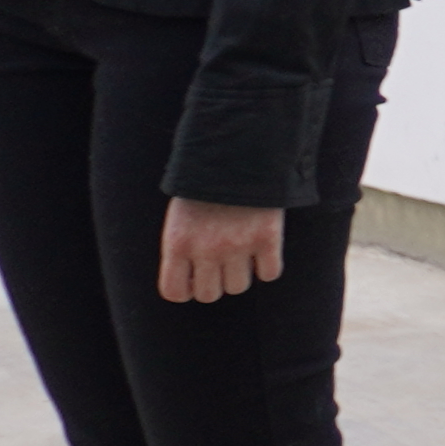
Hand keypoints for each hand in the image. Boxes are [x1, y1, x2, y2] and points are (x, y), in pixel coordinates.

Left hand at [156, 198, 287, 306]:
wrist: (240, 151)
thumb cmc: (206, 185)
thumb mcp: (181, 216)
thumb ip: (184, 249)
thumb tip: (195, 285)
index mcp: (177, 242)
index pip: (174, 292)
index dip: (186, 288)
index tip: (195, 277)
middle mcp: (206, 249)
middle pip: (209, 295)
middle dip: (215, 282)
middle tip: (221, 263)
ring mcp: (238, 245)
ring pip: (239, 286)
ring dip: (241, 274)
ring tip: (242, 251)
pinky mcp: (268, 238)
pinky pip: (270, 273)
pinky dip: (268, 266)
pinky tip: (263, 249)